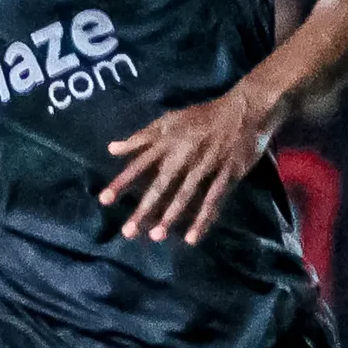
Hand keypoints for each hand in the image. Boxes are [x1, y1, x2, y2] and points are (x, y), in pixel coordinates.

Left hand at [98, 84, 275, 243]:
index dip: (121, 182)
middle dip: (143, 209)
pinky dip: (203, 219)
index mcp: (167, 142)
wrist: (243, 109)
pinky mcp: (227, 174)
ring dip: (170, 217)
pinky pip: (213, 200)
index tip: (104, 200)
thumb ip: (141, 137)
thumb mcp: (169, 121)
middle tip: (127, 232)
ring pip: (185, 195)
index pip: (138, 165)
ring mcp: (206, 166)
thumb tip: (111, 149)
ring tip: (156, 236)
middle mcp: (183, 155)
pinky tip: (192, 238)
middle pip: (160, 186)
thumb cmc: (202, 117)